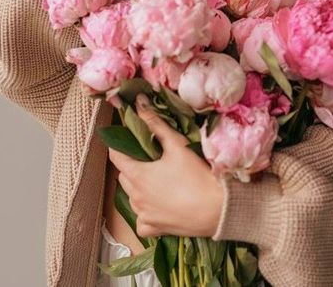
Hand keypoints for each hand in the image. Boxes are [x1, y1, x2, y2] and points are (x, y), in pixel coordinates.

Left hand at [108, 93, 224, 238]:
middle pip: (124, 176)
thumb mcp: (176, 144)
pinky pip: (142, 219)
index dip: (118, 144)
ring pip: (132, 197)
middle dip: (131, 164)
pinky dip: (146, 211)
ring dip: (138, 187)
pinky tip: (159, 204)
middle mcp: (135, 197)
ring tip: (157, 179)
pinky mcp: (153, 229)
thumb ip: (155, 123)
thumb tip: (140, 103)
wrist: (216, 210)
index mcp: (137, 175)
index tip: (125, 137)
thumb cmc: (196, 176)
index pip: (116, 156)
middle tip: (148, 157)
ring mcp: (143, 215)